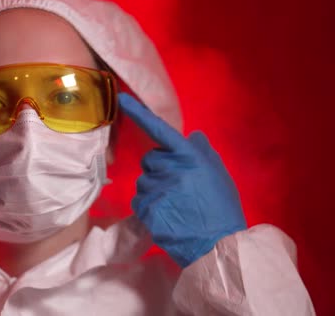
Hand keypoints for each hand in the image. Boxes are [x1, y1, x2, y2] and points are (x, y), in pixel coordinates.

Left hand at [119, 93, 245, 266]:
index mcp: (190, 157)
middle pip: (151, 160)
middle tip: (179, 188)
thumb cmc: (221, 208)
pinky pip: (138, 199)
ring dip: (154, 189)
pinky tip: (165, 215)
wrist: (217, 244)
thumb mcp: (219, 175)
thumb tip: (191, 134)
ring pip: (143, 181)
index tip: (121, 99)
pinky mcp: (146, 207)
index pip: (160, 130)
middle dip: (160, 170)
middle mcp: (171, 168)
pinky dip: (148, 206)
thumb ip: (203, 152)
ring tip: (174, 205)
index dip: (140, 114)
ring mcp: (157, 188)